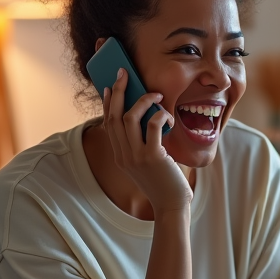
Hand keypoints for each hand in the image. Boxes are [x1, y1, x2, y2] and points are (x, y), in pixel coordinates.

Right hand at [103, 68, 191, 212]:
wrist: (171, 205)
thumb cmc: (164, 181)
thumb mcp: (146, 161)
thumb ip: (142, 143)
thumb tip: (149, 115)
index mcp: (120, 156)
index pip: (108, 124)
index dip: (108, 103)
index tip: (110, 87)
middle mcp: (123, 155)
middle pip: (114, 117)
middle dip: (119, 91)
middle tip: (124, 73)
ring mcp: (136, 157)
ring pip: (130, 118)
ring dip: (143, 101)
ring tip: (156, 94)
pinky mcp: (153, 157)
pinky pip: (153, 126)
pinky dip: (161, 116)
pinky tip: (169, 117)